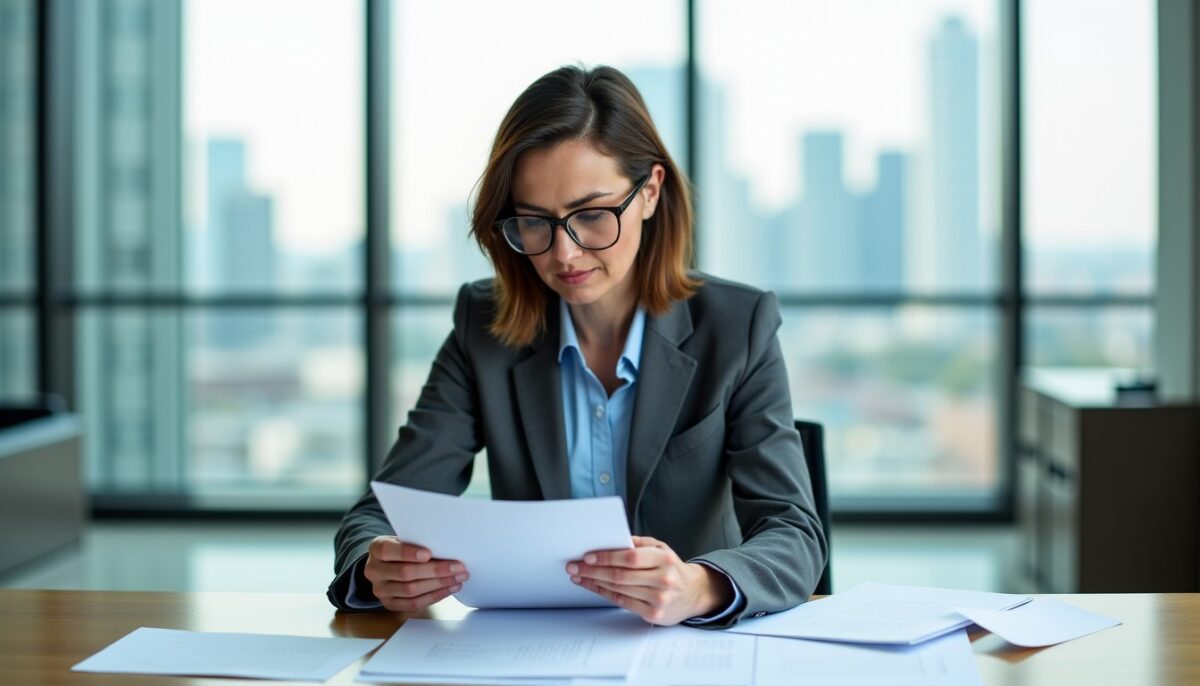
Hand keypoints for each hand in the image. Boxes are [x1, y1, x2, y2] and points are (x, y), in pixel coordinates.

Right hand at [364, 536, 467, 611]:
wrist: (385, 565)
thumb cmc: (400, 549)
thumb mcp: (404, 539)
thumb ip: (417, 542)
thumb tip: (445, 548)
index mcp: (376, 549)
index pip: (388, 550)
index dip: (409, 553)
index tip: (429, 553)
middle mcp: (374, 570)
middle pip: (405, 573)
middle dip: (435, 570)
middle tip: (458, 567)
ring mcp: (380, 590)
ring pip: (411, 590)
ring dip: (439, 585)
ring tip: (458, 578)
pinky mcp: (389, 604)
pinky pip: (413, 603)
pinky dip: (434, 596)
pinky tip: (449, 589)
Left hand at [566, 536, 733, 624]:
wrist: (693, 593)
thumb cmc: (671, 567)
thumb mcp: (661, 548)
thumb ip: (638, 544)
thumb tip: (611, 540)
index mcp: (664, 559)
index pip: (631, 557)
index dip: (607, 556)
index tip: (587, 556)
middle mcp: (663, 579)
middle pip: (620, 575)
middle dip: (593, 570)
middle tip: (573, 565)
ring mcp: (658, 599)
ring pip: (619, 589)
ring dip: (594, 581)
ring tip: (578, 575)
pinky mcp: (653, 614)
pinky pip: (622, 602)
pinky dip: (604, 593)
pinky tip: (592, 586)